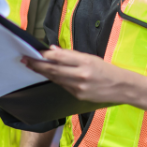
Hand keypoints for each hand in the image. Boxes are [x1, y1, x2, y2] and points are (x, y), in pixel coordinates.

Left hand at [22, 46, 136, 103]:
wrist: (122, 87)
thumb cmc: (107, 70)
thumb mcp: (91, 58)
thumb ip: (71, 55)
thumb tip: (53, 50)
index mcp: (85, 62)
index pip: (59, 57)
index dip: (44, 55)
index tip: (33, 51)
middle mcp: (81, 75)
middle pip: (53, 69)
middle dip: (37, 64)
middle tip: (24, 59)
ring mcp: (78, 87)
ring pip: (55, 78)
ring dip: (42, 72)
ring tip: (31, 66)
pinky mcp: (77, 95)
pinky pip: (62, 85)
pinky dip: (54, 79)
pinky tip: (48, 74)